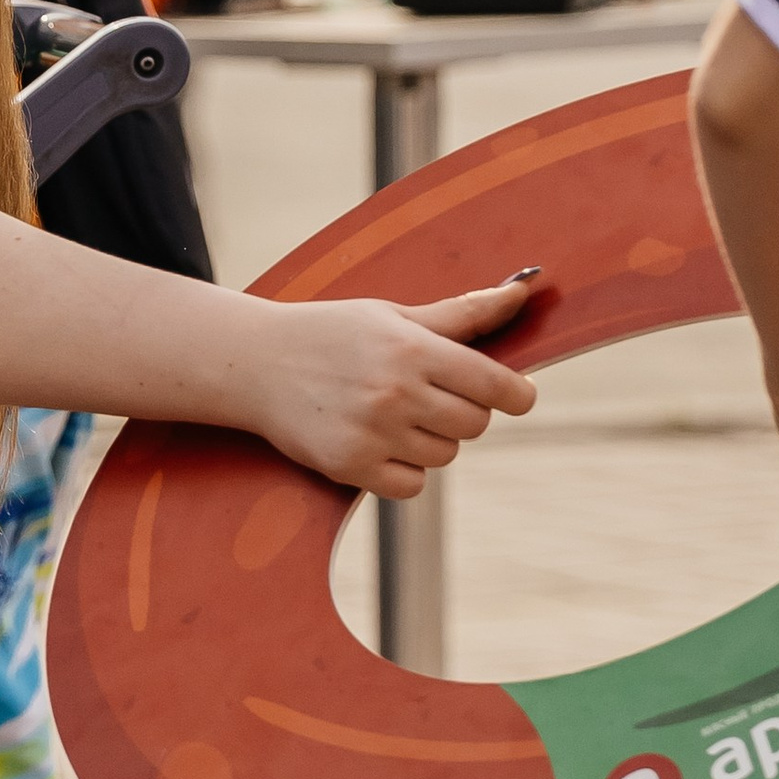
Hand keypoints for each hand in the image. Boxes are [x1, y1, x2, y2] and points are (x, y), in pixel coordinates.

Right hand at [251, 280, 537, 499]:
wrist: (256, 364)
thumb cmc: (333, 333)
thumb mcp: (394, 315)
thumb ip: (461, 313)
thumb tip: (522, 293)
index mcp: (412, 348)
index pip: (493, 384)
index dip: (516, 394)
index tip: (517, 396)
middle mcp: (395, 392)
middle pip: (474, 424)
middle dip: (463, 411)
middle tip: (430, 395)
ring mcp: (372, 433)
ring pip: (445, 455)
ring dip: (432, 440)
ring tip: (394, 414)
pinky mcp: (350, 467)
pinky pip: (412, 485)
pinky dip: (404, 470)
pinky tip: (378, 442)